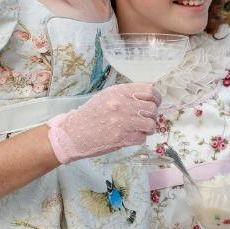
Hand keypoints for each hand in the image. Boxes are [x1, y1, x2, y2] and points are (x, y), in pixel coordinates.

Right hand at [46, 83, 160, 163]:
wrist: (73, 133)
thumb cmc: (90, 114)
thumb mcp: (106, 96)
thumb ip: (126, 95)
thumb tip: (147, 97)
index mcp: (119, 92)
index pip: (150, 90)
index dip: (156, 97)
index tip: (155, 103)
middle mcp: (123, 104)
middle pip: (152, 108)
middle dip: (152, 115)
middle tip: (145, 118)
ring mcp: (123, 122)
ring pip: (151, 124)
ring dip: (148, 128)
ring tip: (140, 129)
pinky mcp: (122, 138)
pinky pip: (142, 138)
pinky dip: (139, 138)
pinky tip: (130, 136)